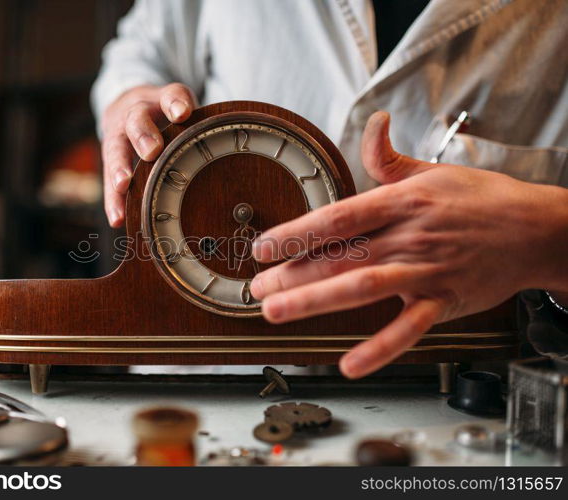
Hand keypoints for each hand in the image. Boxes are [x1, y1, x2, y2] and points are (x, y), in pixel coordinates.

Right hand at [101, 83, 197, 226]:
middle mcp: (134, 115)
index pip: (170, 95)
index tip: (182, 112)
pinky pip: (109, 180)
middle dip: (143, 136)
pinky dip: (114, 200)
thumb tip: (205, 129)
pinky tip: (117, 217)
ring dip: (120, 169)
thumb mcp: (178, 103)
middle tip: (151, 151)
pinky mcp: (110, 160)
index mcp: (158, 100)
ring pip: (116, 150)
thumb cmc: (161, 112)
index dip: (175, 103)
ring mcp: (118, 136)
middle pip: (136, 121)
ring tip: (122, 185)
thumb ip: (189, 112)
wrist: (125, 107)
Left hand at [250, 111, 567, 377]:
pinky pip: (410, 329)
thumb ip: (390, 157)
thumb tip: (372, 123)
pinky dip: (381, 348)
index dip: (296, 232)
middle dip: (293, 273)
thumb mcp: (433, 170)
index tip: (263, 247)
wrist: (537, 228)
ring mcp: (427, 270)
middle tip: (256, 287)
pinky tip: (349, 363)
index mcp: (402, 201)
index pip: (339, 217)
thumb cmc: (481, 198)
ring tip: (276, 313)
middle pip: (340, 254)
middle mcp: (409, 235)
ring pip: (364, 286)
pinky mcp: (444, 300)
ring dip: (316, 301)